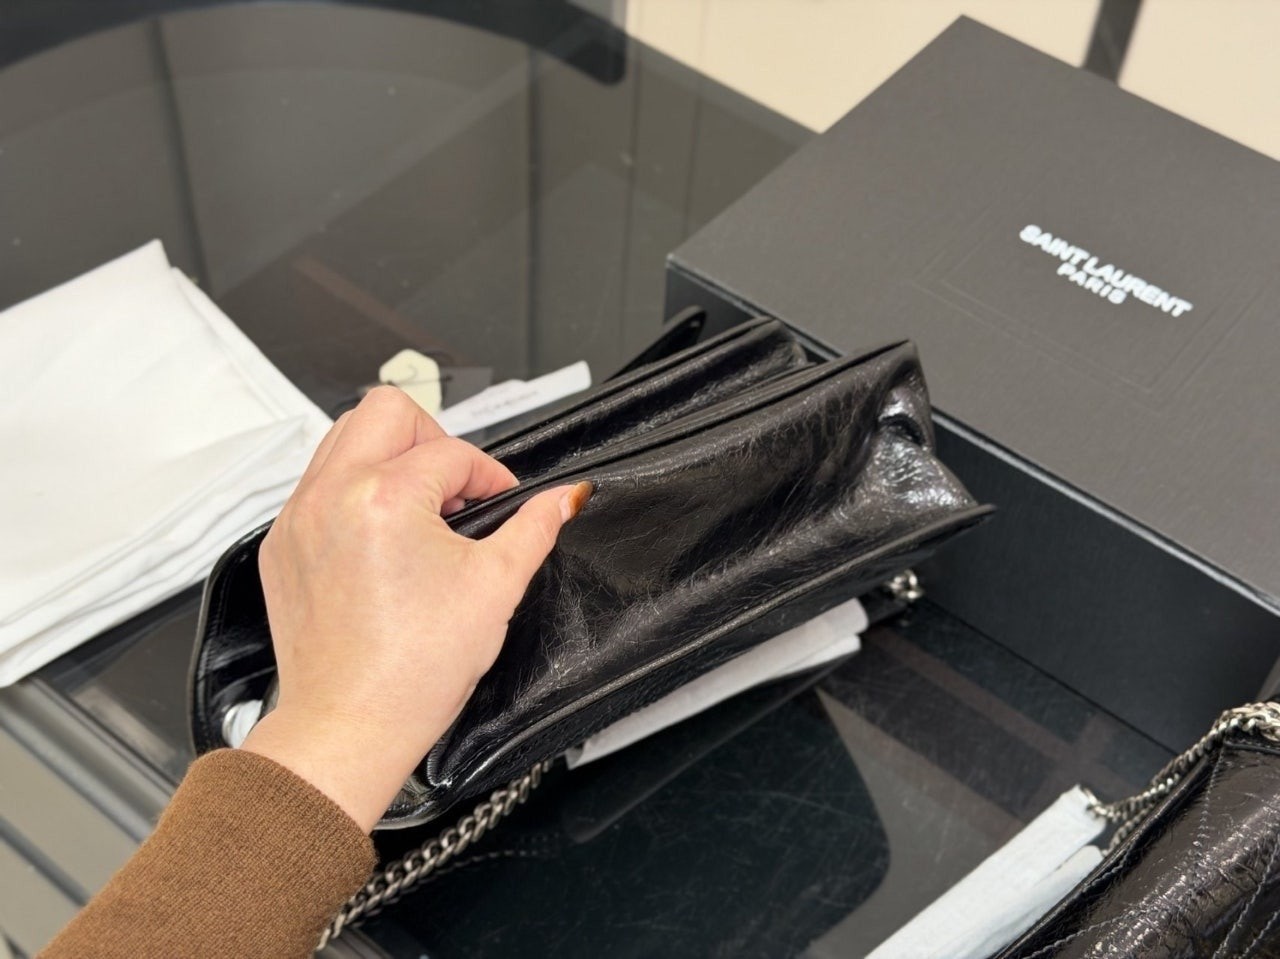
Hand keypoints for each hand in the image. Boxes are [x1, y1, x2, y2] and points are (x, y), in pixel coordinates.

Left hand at [241, 386, 590, 830]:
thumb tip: (566, 498)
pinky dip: (353, 493)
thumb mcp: (495, 588)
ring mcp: (297, 518)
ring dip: (388, 458)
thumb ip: (534, 528)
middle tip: (454, 489)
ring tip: (419, 510)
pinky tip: (382, 539)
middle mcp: (331, 494)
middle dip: (432, 440)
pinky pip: (317, 486)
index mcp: (385, 497)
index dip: (489, 476)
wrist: (349, 728)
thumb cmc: (413, 671)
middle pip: (385, 411)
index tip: (502, 504)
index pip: (452, 452)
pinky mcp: (280, 546)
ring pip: (343, 439)